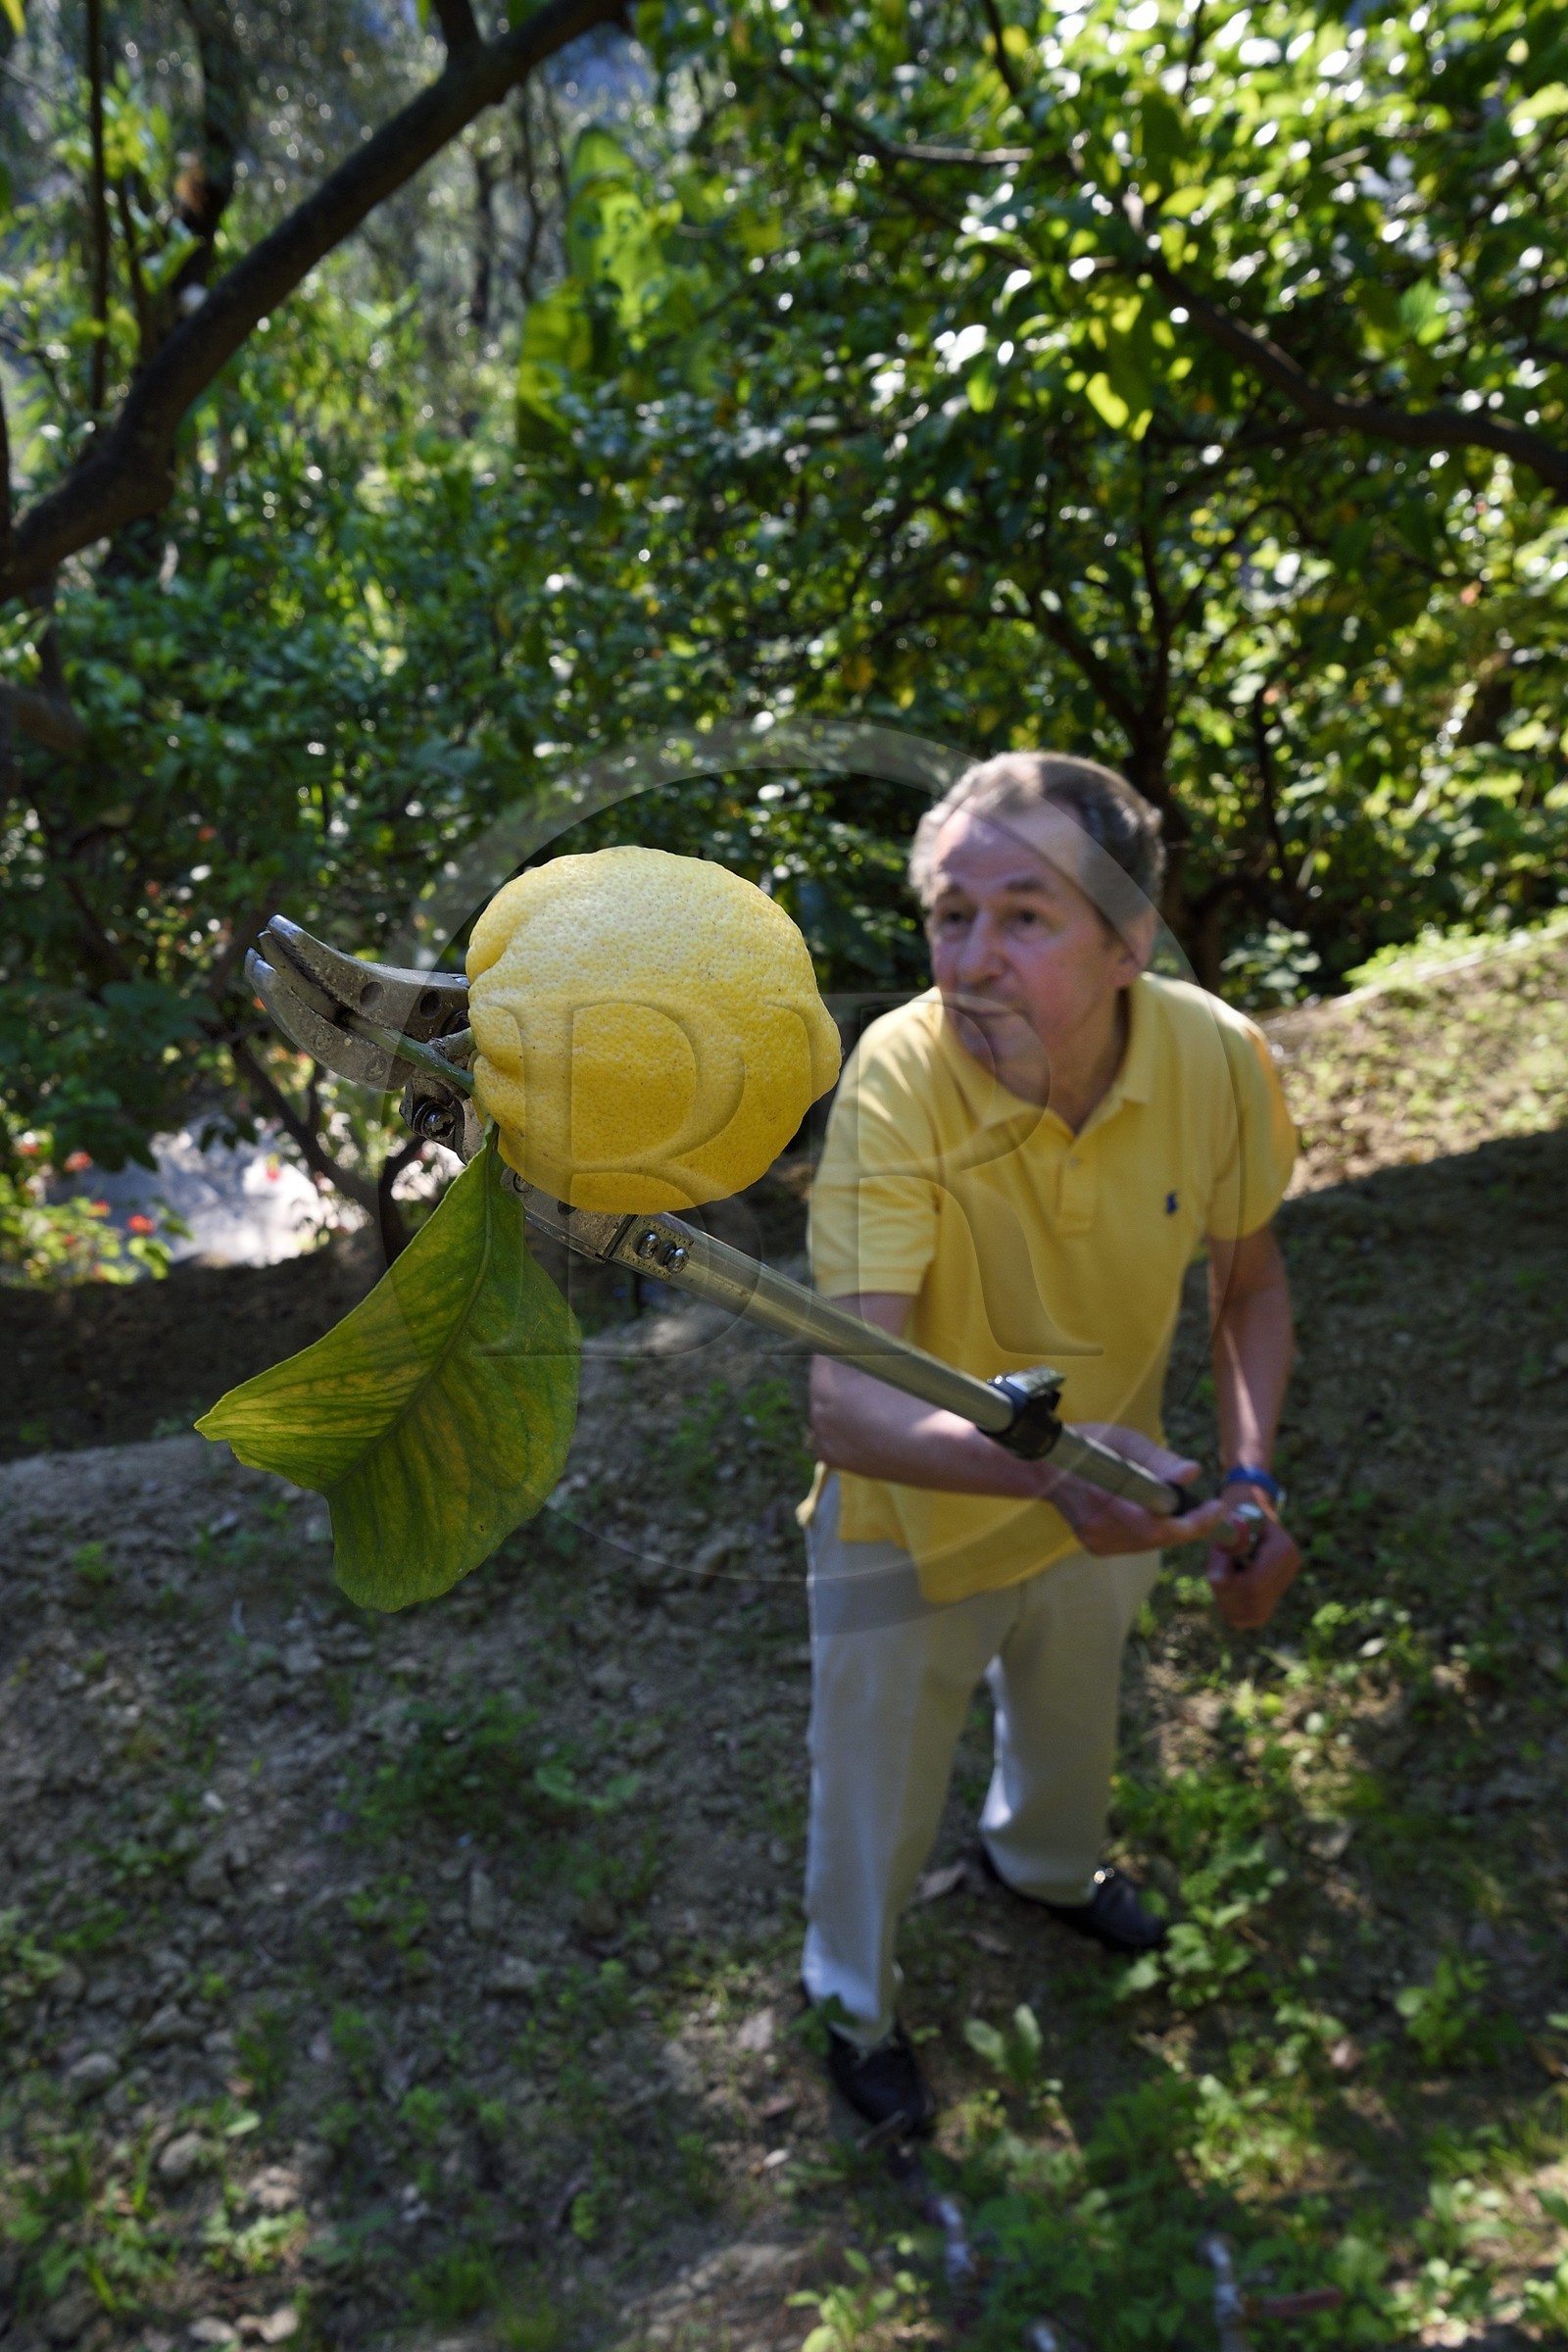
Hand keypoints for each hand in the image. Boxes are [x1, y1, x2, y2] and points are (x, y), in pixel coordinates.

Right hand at [1041, 1423, 1229, 1557]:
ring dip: (1168, 1527)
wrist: (1044, 1467)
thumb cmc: (1089, 1445)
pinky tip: (1144, 1511)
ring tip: (1172, 1504)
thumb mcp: (1125, 1441)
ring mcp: (1095, 1540)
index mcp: (1103, 1495)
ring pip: (1148, 1543)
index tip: (1216, 1508)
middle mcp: (1098, 1525)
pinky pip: (1135, 1544)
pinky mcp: (1095, 1546)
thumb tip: (1192, 1473)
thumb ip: (1160, 1460)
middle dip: (1186, 1525)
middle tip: (1204, 1508)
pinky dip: (1149, 1529)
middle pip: (1157, 1538)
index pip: (1157, 1524)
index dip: (1193, 1521)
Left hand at [1206, 1487, 1301, 1629]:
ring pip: (1254, 1613)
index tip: (1211, 1573)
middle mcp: (1290, 1568)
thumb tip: (1217, 1580)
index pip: (1255, 1583)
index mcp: (1282, 1548)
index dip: (1228, 1584)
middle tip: (1213, 1575)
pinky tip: (1227, 1592)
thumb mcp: (1225, 1522)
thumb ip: (1222, 1547)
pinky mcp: (1276, 1595)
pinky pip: (1255, 1616)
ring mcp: (1285, 1582)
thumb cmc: (1233, 1515)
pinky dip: (1235, 1609)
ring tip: (1220, 1580)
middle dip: (1227, 1593)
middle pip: (1254, 1600)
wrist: (1249, 1515)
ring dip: (1229, 1603)